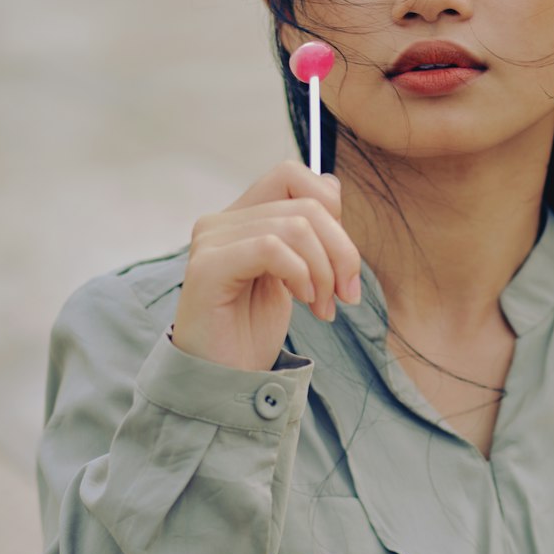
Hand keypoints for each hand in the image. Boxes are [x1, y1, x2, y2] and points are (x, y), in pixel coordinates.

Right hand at [171, 161, 360, 371]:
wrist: (223, 380)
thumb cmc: (252, 330)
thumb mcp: (294, 273)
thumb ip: (307, 231)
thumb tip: (332, 184)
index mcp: (241, 217)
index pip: (291, 174)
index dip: (329, 206)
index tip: (339, 258)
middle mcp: (221, 221)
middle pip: (305, 203)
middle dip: (341, 249)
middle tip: (344, 293)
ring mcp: (211, 241)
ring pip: (295, 225)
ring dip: (323, 270)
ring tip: (322, 306)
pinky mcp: (208, 267)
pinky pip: (270, 247)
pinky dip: (300, 273)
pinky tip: (301, 300)